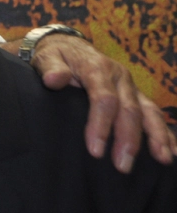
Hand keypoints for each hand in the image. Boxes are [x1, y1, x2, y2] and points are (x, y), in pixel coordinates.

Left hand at [30, 33, 176, 172]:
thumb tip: (54, 79)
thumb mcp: (47, 56)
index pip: (104, 99)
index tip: (95, 150)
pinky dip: (165, 133)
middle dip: (128, 139)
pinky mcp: (136, 96)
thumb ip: (50, 67)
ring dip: (156, 137)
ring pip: (149, 112)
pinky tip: (172, 152)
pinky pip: (154, 114)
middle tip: (122, 166)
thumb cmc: (56, 56)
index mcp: (97, 68)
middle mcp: (119, 77)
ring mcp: (131, 87)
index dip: (101, 125)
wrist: (69, 46)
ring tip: (162, 160)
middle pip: (129, 109)